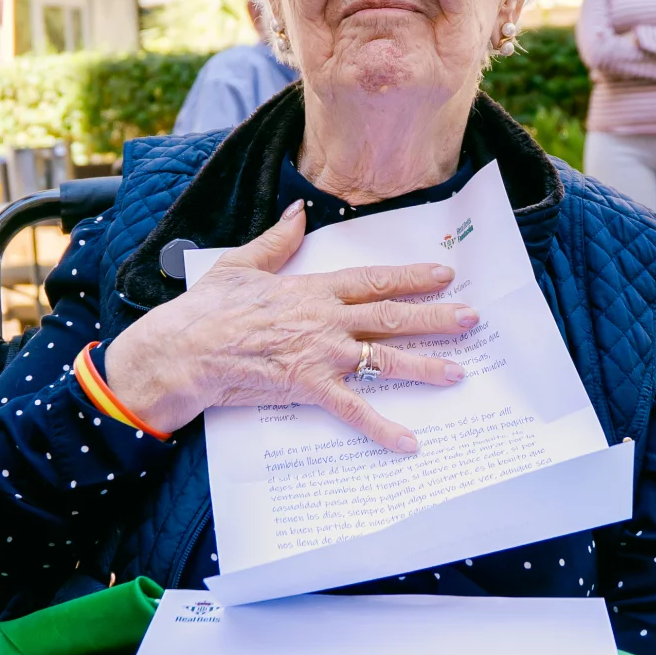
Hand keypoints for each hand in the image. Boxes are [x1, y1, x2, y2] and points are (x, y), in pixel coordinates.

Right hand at [102, 201, 478, 451]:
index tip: (443, 274)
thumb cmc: (206, 309)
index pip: (373, 280)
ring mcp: (320, 353)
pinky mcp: (307, 386)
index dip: (411, 277)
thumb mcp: (241, 264)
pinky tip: (408, 442)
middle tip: (472, 318)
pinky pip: (352, 409)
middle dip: (435, 316)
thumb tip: (297, 213)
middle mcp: (325, 319)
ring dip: (424, 365)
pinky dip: (381, 428)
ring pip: (384, 358)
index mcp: (312, 289)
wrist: (183, 349)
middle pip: (391, 316)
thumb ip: (276, 241)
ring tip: (458, 371)